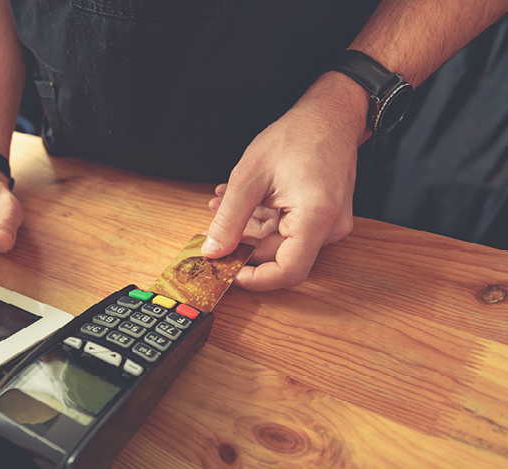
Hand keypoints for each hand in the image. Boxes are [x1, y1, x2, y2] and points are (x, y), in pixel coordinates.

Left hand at [201, 73, 367, 290]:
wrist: (329, 114)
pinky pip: (288, 228)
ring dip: (248, 228)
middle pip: (280, 255)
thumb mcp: (249, 177)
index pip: (288, 271)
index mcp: (316, 217)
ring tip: (221, 206)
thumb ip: (229, 219)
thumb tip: (213, 252)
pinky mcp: (323, 216)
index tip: (229, 272)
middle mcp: (330, 227)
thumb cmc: (297, 136)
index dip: (255, 279)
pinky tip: (239, 202)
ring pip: (280, 241)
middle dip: (243, 245)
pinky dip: (262, 219)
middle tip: (213, 230)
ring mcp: (330, 223)